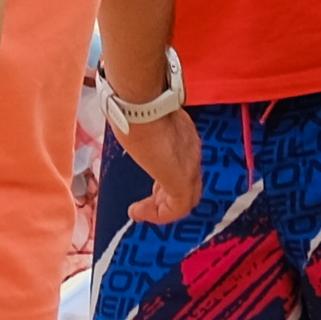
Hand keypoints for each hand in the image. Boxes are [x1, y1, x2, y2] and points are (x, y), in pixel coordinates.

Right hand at [113, 101, 203, 225]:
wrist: (140, 104)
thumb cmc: (134, 105)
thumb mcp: (140, 120)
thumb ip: (142, 128)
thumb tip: (129, 128)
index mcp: (183, 135)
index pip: (182, 165)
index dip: (167, 179)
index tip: (150, 189)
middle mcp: (191, 152)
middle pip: (188, 185)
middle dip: (164, 199)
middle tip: (144, 206)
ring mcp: (189, 166)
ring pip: (185, 200)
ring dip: (160, 210)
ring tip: (139, 212)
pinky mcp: (181, 180)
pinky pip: (177, 208)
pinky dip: (159, 215)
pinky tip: (138, 212)